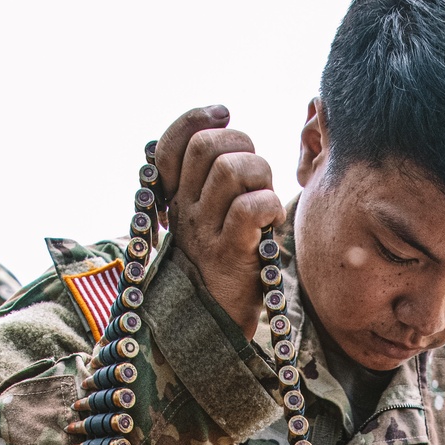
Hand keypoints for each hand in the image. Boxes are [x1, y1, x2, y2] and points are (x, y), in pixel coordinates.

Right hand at [155, 105, 285, 338]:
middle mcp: (185, 211)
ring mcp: (205, 232)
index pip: (172, 142)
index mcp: (176, 200)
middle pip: (207, 147)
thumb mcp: (209, 224)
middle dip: (243, 146)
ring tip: (267, 201)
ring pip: (231, 171)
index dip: (197, 118)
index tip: (224, 114)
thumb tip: (231, 135)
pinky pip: (249, 208)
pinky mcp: (229, 254)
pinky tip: (272, 223)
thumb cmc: (222, 271)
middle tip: (257, 174)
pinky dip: (269, 205)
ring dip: (261, 176)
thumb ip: (213, 186)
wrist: (212, 329)